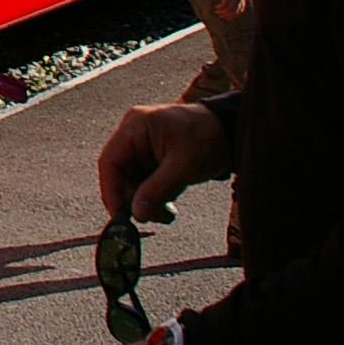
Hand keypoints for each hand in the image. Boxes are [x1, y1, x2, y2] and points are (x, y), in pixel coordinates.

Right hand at [97, 102, 228, 224]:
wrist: (232, 131)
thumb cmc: (209, 137)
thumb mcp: (183, 166)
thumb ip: (157, 190)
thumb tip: (136, 214)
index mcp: (135, 127)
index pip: (110, 162)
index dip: (111, 191)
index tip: (120, 215)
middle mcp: (134, 135)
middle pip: (120, 174)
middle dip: (134, 199)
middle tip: (151, 217)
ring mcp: (143, 147)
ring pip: (132, 182)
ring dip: (146, 201)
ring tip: (166, 213)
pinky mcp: (153, 159)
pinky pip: (144, 183)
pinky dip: (154, 197)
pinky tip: (168, 207)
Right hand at [212, 0, 248, 20]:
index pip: (241, 10)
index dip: (234, 15)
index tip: (228, 17)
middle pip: (235, 12)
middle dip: (228, 16)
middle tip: (221, 16)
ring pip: (229, 9)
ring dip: (222, 13)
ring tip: (217, 12)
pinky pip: (224, 4)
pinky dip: (220, 8)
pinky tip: (216, 7)